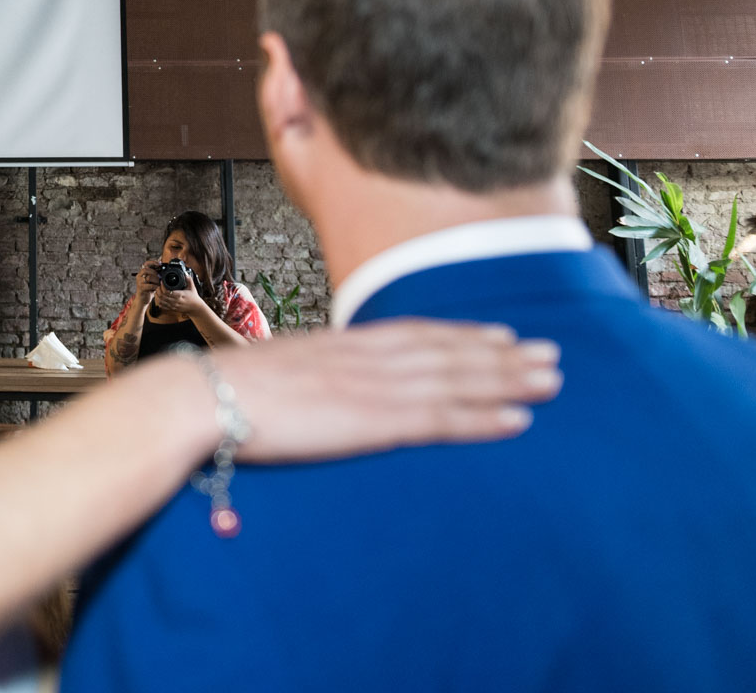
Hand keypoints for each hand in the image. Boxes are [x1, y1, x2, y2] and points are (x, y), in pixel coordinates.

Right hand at [133, 261, 163, 302]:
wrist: (143, 300)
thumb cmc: (149, 290)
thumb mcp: (153, 281)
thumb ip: (156, 275)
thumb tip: (163, 268)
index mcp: (142, 273)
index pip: (146, 264)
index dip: (153, 262)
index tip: (160, 264)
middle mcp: (139, 276)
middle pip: (146, 269)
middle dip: (155, 272)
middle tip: (160, 276)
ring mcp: (139, 282)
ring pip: (148, 277)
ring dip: (156, 280)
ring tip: (159, 283)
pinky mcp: (141, 288)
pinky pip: (150, 285)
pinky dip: (155, 286)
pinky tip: (157, 288)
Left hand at [147, 281, 206, 318]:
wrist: (196, 308)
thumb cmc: (194, 297)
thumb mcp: (192, 288)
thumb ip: (189, 280)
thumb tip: (186, 274)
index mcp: (180, 295)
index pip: (168, 292)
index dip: (163, 287)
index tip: (161, 282)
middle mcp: (176, 301)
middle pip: (163, 296)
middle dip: (159, 291)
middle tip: (158, 286)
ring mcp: (174, 306)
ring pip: (162, 302)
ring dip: (158, 296)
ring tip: (157, 291)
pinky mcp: (173, 309)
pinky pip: (164, 307)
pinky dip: (159, 302)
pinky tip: (159, 298)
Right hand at [210, 320, 561, 462]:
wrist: (204, 397)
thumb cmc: (226, 391)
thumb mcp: (276, 370)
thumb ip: (310, 374)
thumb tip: (317, 388)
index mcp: (343, 344)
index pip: (415, 334)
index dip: (462, 335)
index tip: (500, 334)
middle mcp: (368, 358)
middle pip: (448, 351)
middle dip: (502, 353)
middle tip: (550, 353)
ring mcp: (373, 387)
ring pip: (457, 380)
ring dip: (508, 379)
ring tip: (550, 380)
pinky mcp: (372, 421)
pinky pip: (441, 420)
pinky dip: (483, 418)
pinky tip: (517, 420)